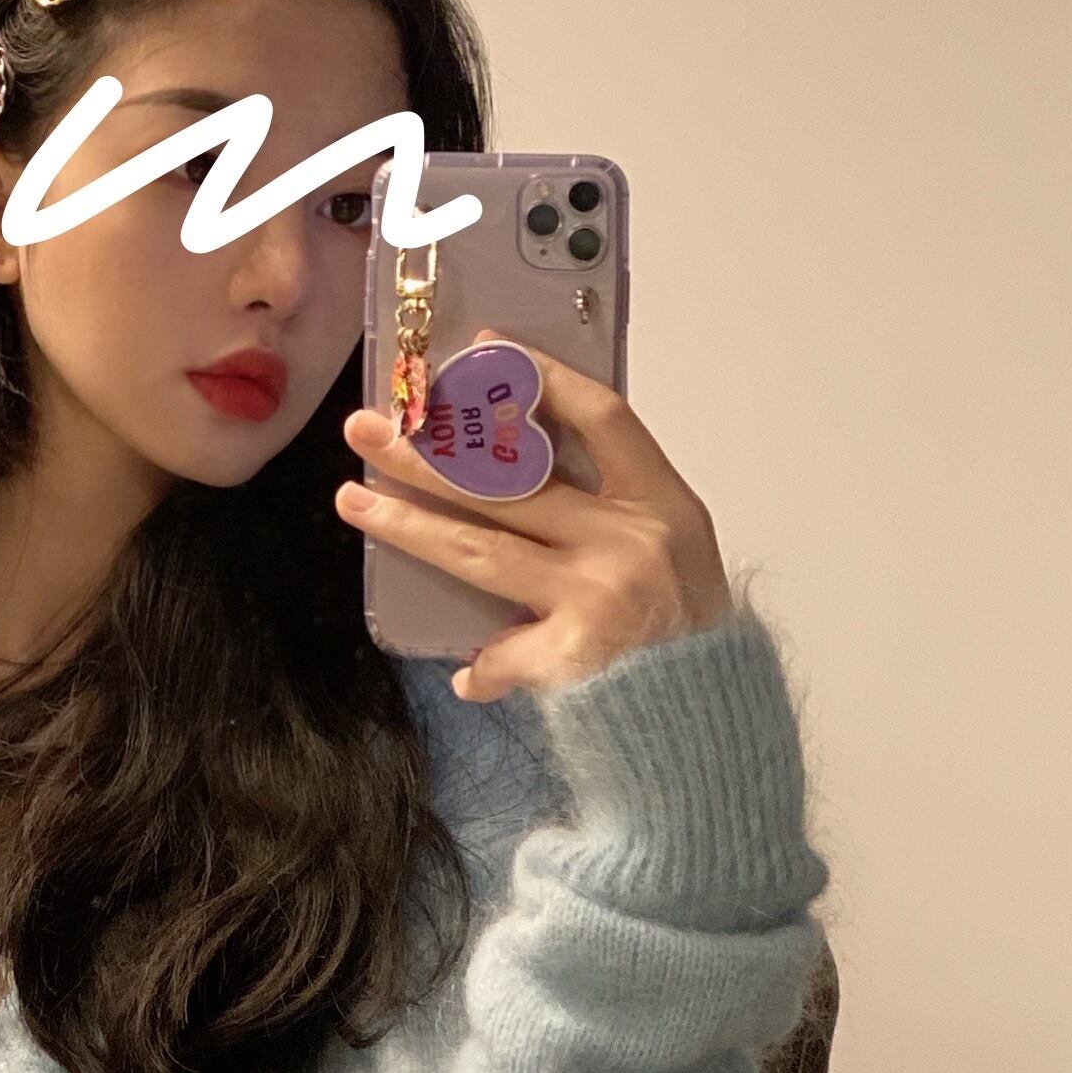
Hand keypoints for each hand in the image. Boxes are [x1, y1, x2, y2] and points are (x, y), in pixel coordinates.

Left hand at [336, 328, 735, 700]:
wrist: (715, 723)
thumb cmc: (691, 634)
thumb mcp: (678, 551)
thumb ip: (614, 509)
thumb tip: (521, 469)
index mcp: (662, 501)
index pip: (600, 417)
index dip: (543, 377)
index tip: (484, 349)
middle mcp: (629, 539)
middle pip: (512, 480)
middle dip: (431, 453)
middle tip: (369, 430)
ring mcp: (598, 595)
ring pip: (480, 550)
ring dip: (410, 526)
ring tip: (356, 502)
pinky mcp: (574, 657)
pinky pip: (502, 654)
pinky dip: (482, 668)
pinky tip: (465, 677)